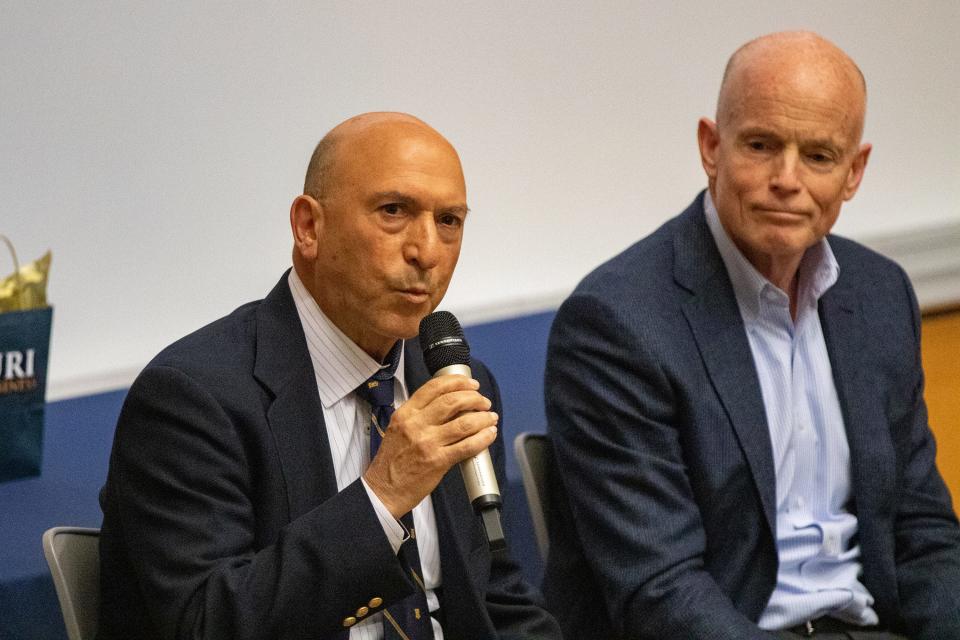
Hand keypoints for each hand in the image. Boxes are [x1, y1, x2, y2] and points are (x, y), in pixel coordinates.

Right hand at [363, 374, 498, 517]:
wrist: (384, 490)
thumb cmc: (391, 462)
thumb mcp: (397, 429)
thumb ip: (419, 416)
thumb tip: (449, 406)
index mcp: (405, 414)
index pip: (433, 388)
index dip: (457, 382)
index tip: (470, 384)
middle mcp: (416, 425)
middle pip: (452, 401)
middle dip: (474, 398)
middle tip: (483, 401)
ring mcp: (427, 443)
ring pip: (464, 423)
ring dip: (483, 418)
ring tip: (491, 417)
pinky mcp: (438, 461)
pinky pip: (467, 446)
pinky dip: (483, 438)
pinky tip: (489, 434)